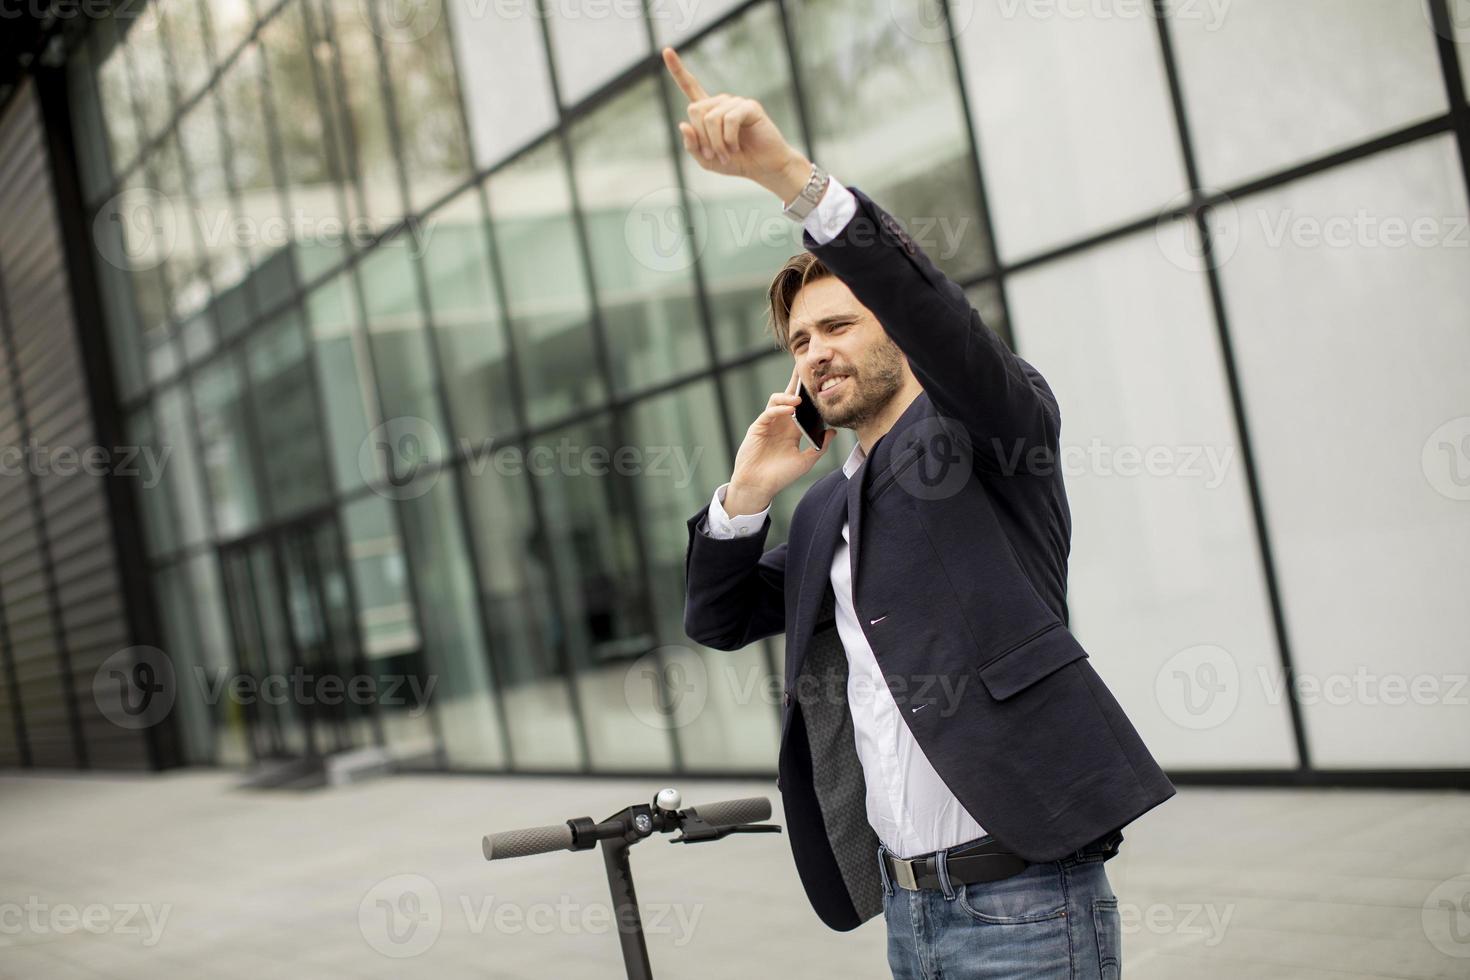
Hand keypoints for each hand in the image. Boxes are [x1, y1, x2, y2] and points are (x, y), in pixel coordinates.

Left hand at [662, 46, 812, 203]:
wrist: (763, 167)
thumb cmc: (736, 162)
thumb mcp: (707, 160)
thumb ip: (692, 146)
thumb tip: (683, 125)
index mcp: (708, 111)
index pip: (690, 87)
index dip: (677, 70)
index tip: (666, 50)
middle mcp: (720, 102)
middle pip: (694, 110)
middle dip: (701, 137)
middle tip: (713, 155)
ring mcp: (735, 103)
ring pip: (711, 118)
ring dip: (716, 143)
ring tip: (727, 155)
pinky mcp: (749, 106)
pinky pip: (729, 119)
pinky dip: (729, 139)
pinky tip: (735, 147)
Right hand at [725, 365, 832, 515]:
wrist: (759, 486)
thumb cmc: (780, 476)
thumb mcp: (805, 461)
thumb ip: (819, 447)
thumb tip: (833, 432)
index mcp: (793, 430)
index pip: (803, 407)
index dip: (809, 395)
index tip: (820, 381)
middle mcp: (781, 423)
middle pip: (789, 397)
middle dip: (796, 383)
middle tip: (805, 367)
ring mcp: (769, 424)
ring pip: (777, 401)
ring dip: (788, 397)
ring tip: (799, 398)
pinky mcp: (758, 427)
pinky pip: (769, 412)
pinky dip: (779, 409)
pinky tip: (790, 409)